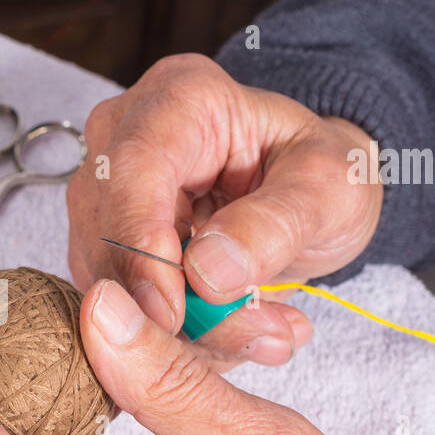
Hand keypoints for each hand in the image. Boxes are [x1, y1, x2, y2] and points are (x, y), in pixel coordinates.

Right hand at [67, 53, 382, 368]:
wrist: (312, 196)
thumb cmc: (320, 174)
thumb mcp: (329, 189)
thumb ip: (274, 225)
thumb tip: (206, 274)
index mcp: (180, 99)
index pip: (132, 170)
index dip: (143, 246)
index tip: (172, 312)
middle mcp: (123, 138)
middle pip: (109, 231)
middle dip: (171, 302)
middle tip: (256, 335)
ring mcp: (106, 194)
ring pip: (109, 278)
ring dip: (181, 327)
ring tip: (263, 333)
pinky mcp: (106, 246)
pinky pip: (121, 303)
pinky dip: (177, 333)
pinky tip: (233, 333)